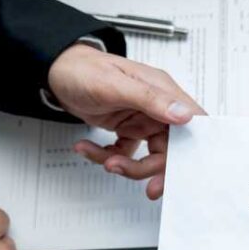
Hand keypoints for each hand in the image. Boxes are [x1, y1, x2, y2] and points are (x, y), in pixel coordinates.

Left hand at [48, 44, 202, 198]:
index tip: (179, 170)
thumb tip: (184, 115)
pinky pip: (127, 153)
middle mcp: (157, 108)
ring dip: (126, 164)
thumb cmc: (84, 70)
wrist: (56, 71)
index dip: (191, 148)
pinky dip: (109, 156)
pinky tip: (90, 148)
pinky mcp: (128, 129)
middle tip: (138, 179)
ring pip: (149, 156)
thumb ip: (152, 100)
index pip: (192, 123)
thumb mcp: (116, 85)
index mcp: (163, 92)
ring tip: (105, 160)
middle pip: (170, 148)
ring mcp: (143, 120)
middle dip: (151, 166)